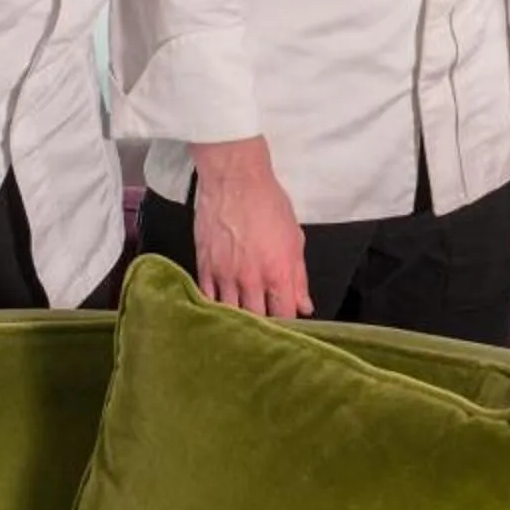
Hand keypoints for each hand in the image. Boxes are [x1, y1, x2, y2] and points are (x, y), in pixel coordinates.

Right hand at [192, 137, 311, 319]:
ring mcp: (225, 275)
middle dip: (262, 327)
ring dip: (236, 321)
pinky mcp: (204, 266)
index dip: (286, 326)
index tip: (286, 328)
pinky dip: (214, 308)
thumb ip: (299, 277)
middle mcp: (251, 279)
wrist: (235, 180)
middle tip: (263, 330)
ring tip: (241, 326)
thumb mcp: (295, 237)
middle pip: (256, 320)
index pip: (284, 315)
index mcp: (278, 272)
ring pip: (230, 314)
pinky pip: (207, 298)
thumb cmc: (268, 203)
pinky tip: (218, 313)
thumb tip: (304, 305)